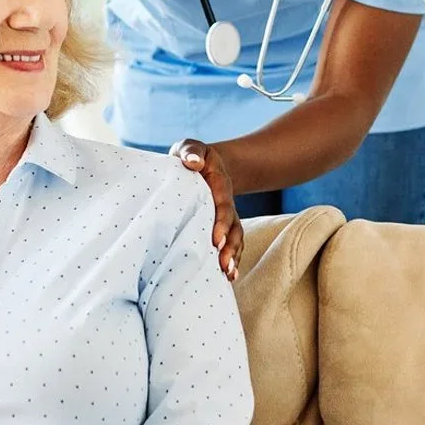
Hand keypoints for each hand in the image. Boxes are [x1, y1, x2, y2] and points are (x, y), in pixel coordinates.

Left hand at [169, 139, 242, 281]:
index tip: (215, 239)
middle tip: (222, 262)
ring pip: (235, 237)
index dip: (221, 222)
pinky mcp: (222, 226)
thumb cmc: (191, 156)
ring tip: (228, 273)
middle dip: (229, 245)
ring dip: (233, 255)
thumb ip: (191, 152)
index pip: (222, 204)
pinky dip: (233, 259)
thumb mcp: (189, 147)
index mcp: (218, 184)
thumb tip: (194, 163)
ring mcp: (226, 216)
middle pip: (233, 226)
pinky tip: (229, 277)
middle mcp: (225, 203)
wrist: (205, 163)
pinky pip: (231, 243)